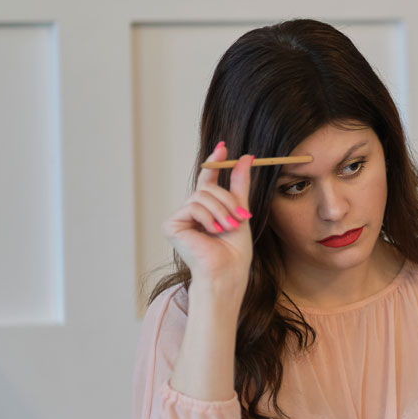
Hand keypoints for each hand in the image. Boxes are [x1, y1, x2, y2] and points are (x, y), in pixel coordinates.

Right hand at [162, 143, 253, 294]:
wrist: (228, 272)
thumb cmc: (235, 250)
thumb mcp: (240, 210)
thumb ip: (239, 185)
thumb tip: (246, 157)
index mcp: (206, 209)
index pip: (208, 180)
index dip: (214, 162)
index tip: (223, 146)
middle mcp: (190, 212)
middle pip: (207, 188)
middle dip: (228, 201)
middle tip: (241, 217)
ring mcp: (180, 218)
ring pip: (202, 196)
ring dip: (221, 211)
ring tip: (228, 228)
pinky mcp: (171, 225)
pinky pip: (193, 206)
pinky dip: (208, 218)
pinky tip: (212, 232)